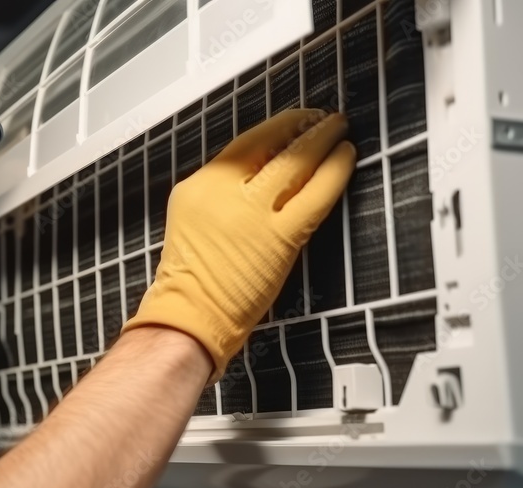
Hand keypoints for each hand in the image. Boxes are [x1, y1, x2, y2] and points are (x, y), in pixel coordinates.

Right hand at [122, 109, 355, 385]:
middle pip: (270, 145)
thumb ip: (223, 197)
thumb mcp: (194, 223)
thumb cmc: (194, 283)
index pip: (244, 144)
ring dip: (322, 140)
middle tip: (323, 119)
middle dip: (302, 127)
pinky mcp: (279, 237)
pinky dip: (335, 172)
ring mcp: (251, 213)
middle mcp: (221, 191)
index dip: (276, 129)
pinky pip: (315, 194)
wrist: (188, 320)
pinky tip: (346, 159)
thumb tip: (265, 176)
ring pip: (295, 162)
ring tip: (338, 130)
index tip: (295, 122)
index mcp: (198, 186)